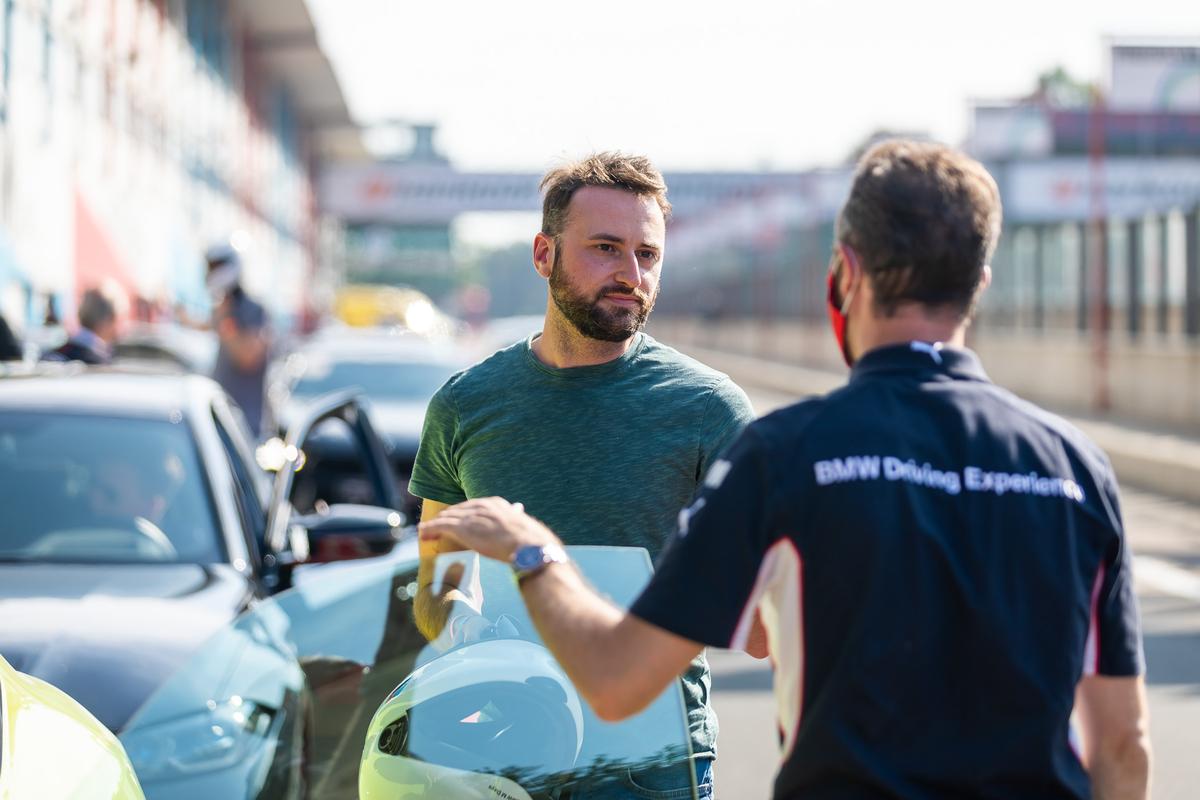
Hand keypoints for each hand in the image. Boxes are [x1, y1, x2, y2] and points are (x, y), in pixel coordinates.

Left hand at [418, 497, 557, 562]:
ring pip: (448, 517)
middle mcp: (483, 506)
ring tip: (426, 530)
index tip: (459, 520)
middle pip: (459, 510)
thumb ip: (517, 519)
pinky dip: (430, 528)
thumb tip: (522, 515)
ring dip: (436, 524)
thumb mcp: (524, 526)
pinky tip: (423, 533)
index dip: (464, 514)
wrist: (531, 548)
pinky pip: (441, 526)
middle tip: (438, 526)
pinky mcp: (463, 528)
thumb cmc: (533, 543)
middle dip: (448, 518)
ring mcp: (472, 516)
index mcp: (497, 504)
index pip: (474, 506)